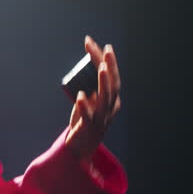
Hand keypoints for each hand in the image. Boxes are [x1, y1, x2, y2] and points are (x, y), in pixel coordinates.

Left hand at [65, 35, 121, 162]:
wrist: (80, 149)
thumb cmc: (84, 122)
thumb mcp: (89, 102)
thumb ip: (89, 87)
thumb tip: (85, 69)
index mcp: (113, 100)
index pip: (112, 76)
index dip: (106, 60)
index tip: (96, 43)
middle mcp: (111, 108)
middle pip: (112, 84)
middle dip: (109, 65)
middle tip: (105, 49)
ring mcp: (102, 118)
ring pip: (106, 98)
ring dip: (103, 82)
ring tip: (100, 67)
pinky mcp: (90, 128)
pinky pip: (88, 116)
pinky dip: (84, 106)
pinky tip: (79, 96)